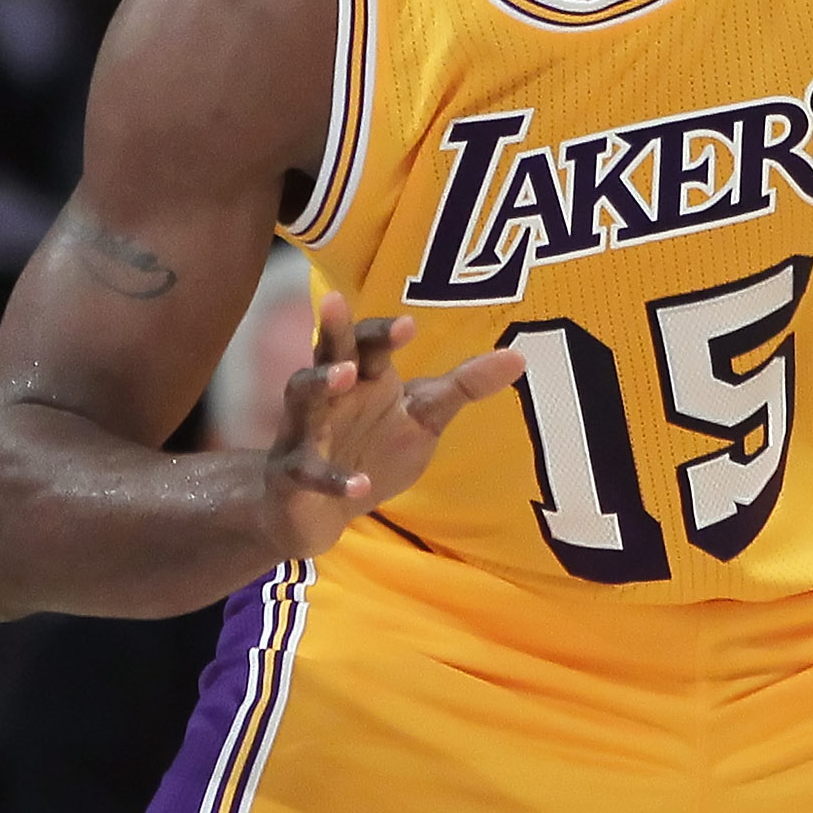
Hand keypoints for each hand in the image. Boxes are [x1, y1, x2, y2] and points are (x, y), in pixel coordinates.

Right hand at [261, 293, 522, 559]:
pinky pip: (307, 471)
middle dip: (332, 328)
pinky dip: (332, 477)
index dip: (384, 332)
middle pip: (327, 352)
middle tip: (335, 300)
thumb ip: (464, 386)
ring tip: (344, 374)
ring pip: (302, 398)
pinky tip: (360, 484)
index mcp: (363, 377)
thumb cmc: (374, 450)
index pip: (368, 342)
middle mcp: (330, 396)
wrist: (322, 512)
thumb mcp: (424, 417)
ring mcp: (305, 432)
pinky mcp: (293, 475)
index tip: (410, 324)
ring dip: (319, 383)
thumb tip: (519, 356)